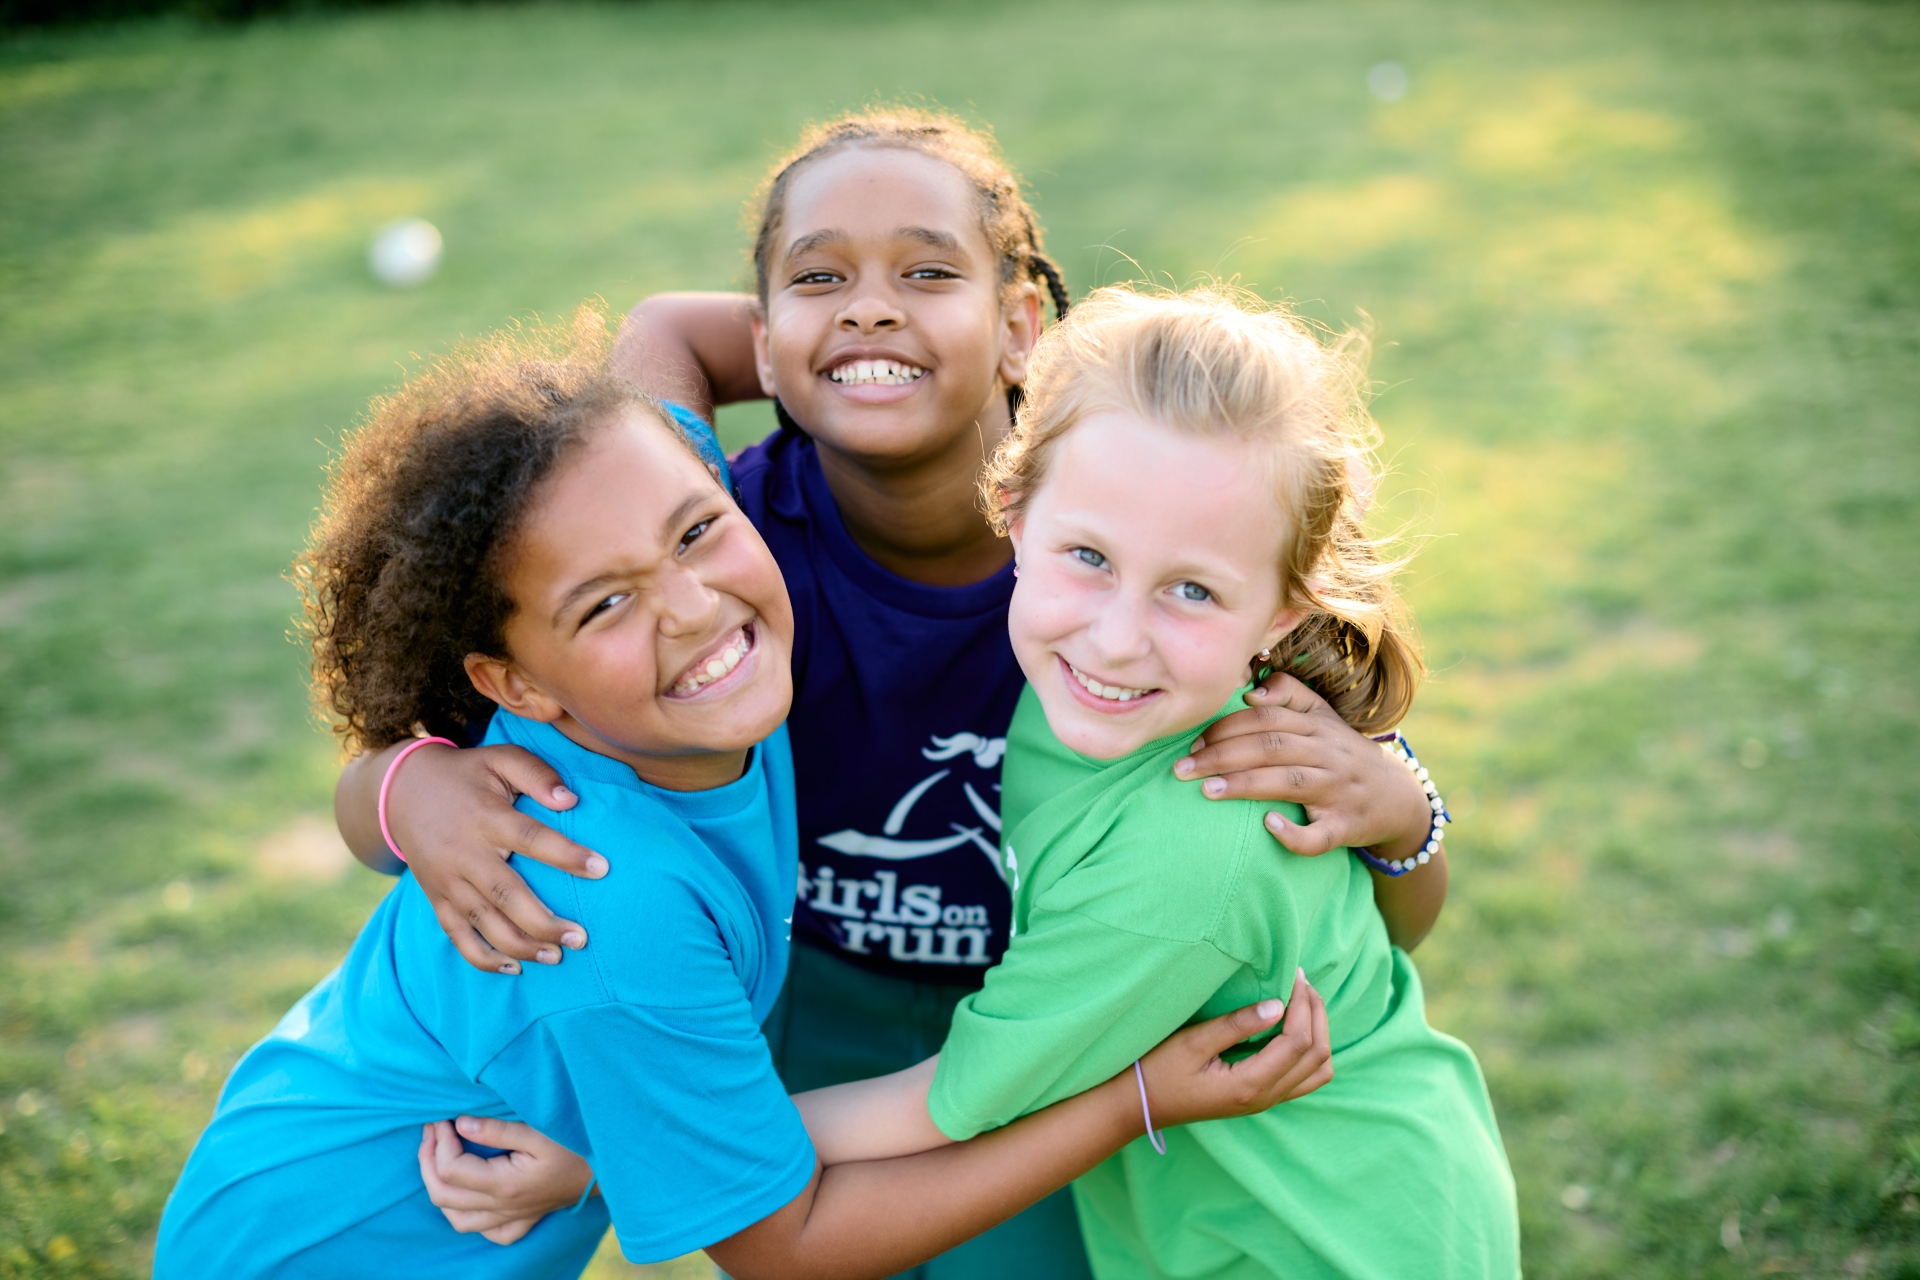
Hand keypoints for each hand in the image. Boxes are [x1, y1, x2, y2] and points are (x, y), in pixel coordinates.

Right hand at [388, 743, 607, 972]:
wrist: (400, 791)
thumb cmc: (466, 774)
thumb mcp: (499, 758)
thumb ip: (536, 773)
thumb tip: (570, 799)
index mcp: (486, 817)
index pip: (532, 838)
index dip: (567, 855)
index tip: (602, 869)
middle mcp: (465, 854)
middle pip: (507, 895)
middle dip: (545, 922)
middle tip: (581, 938)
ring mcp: (448, 881)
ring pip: (485, 923)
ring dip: (521, 946)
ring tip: (557, 956)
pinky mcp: (436, 899)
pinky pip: (457, 936)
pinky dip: (483, 958)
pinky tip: (514, 968)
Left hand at [417, 1116, 594, 1244]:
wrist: (612, 1168)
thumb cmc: (578, 1144)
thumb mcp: (540, 1129)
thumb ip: (498, 1129)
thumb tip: (460, 1124)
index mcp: (506, 1185)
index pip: (451, 1169)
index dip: (439, 1141)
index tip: (443, 1117)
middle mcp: (504, 1208)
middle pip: (443, 1195)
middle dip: (428, 1160)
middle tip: (432, 1130)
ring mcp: (513, 1218)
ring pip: (457, 1219)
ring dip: (439, 1188)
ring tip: (437, 1158)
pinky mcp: (524, 1220)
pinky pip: (486, 1231)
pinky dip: (467, 1215)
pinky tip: (468, 1194)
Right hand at [1137, 969, 1331, 1126]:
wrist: (1140, 1105)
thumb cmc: (1159, 1071)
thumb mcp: (1192, 1043)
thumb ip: (1236, 1025)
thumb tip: (1277, 1005)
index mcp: (1250, 1084)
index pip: (1297, 1042)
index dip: (1303, 1005)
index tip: (1294, 974)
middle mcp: (1266, 1098)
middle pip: (1317, 1056)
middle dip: (1316, 1013)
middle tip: (1302, 980)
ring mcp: (1266, 1101)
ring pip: (1318, 1070)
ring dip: (1319, 1032)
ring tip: (1303, 1001)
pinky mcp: (1262, 1097)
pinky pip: (1305, 1078)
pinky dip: (1311, 1051)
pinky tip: (1292, 1027)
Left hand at [1173, 672, 1429, 859]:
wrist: (1398, 797)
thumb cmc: (1343, 753)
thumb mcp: (1323, 716)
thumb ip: (1289, 693)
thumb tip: (1250, 691)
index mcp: (1317, 726)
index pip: (1266, 718)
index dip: (1226, 727)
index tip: (1192, 742)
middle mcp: (1328, 754)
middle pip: (1270, 748)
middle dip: (1222, 756)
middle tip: (1182, 769)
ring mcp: (1338, 791)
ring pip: (1288, 783)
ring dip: (1245, 785)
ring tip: (1207, 790)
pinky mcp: (1345, 827)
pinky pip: (1319, 835)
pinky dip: (1294, 833)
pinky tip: (1268, 826)